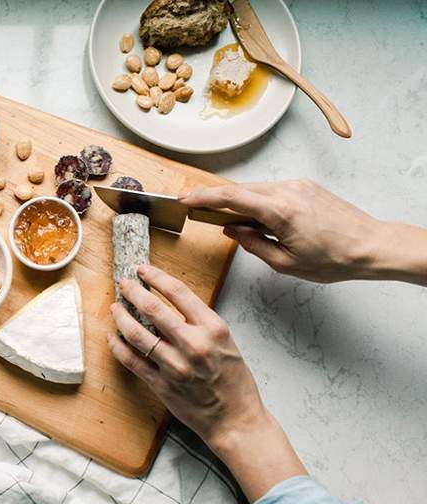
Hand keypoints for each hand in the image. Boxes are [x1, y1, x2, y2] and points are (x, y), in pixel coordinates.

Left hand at [108, 265, 305, 500]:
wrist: (235, 419)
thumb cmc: (233, 380)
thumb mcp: (226, 341)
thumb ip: (200, 321)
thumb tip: (170, 302)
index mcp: (212, 329)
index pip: (178, 292)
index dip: (156, 277)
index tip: (143, 270)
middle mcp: (192, 345)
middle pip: (153, 309)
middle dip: (133, 291)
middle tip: (123, 284)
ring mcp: (174, 366)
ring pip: (136, 334)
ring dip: (121, 317)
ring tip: (115, 308)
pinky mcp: (161, 385)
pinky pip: (132, 360)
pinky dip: (118, 346)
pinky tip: (112, 336)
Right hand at [179, 180, 384, 282]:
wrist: (371, 246)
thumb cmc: (334, 259)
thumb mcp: (286, 263)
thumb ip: (253, 245)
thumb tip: (232, 231)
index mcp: (280, 211)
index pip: (231, 198)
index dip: (203, 197)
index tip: (184, 199)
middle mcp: (287, 191)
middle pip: (239, 190)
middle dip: (215, 199)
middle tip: (196, 208)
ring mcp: (297, 186)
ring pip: (255, 189)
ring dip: (238, 201)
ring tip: (228, 220)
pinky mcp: (305, 187)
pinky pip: (271, 190)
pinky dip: (257, 200)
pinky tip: (256, 217)